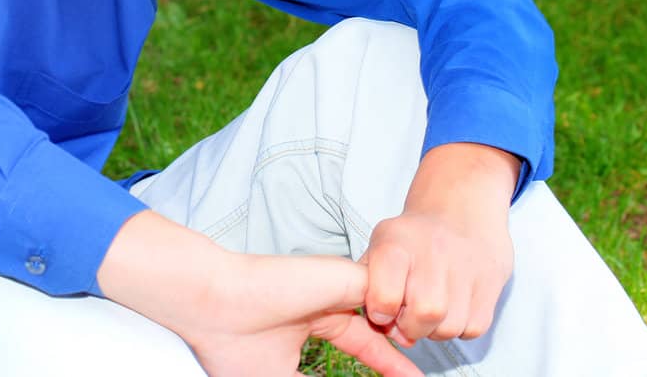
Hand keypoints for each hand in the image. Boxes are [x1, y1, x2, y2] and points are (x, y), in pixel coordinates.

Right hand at [99, 211, 422, 376]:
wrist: (215, 302)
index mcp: (315, 321)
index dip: (388, 364)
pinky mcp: (349, 278)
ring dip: (414, 329)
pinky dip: (411, 311)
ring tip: (431, 357)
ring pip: (392, 308)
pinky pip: (393, 294)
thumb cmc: (233, 343)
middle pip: (381, 330)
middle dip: (404, 355)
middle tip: (424, 376)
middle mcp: (332, 301)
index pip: (364, 345)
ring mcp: (341, 287)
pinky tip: (426, 331)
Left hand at [359, 143, 519, 346]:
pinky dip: (460, 327)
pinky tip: (453, 306)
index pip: (384, 297)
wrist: (460, 205)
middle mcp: (434, 250)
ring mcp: (467, 265)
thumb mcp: (380, 245)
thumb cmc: (413, 236)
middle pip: (423, 314)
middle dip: (411, 328)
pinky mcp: (492, 280)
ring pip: (450, 327)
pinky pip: (473, 328)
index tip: (383, 310)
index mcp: (397, 241)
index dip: (380, 314)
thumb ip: (369, 284)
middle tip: (408, 317)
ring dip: (436, 330)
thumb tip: (382, 325)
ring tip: (431, 309)